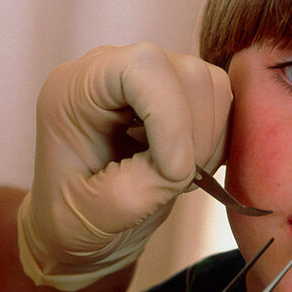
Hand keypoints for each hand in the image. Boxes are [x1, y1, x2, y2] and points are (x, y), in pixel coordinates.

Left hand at [18, 42, 231, 289]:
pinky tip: (187, 170)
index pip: (142, 65)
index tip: (173, 172)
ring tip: (177, 179)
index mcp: (76, 89)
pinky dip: (216, 143)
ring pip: (211, 86)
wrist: (78, 226)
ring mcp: (149, 81)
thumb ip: (139, 188)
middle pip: (187, 73)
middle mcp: (113, 71)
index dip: (171, 116)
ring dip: (207, 141)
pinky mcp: (177, 96)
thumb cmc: (71, 219)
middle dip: (194, 136)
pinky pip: (221, 105)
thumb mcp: (94, 215)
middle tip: (175, 183)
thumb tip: (184, 165)